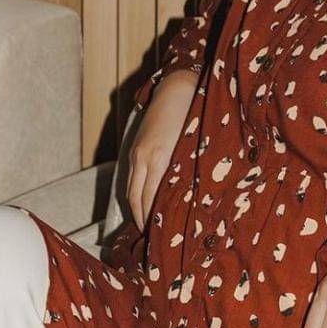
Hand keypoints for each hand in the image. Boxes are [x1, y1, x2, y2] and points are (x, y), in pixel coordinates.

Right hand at [127, 71, 196, 230]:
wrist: (178, 87)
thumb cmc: (195, 117)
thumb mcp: (195, 147)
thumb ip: (188, 172)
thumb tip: (190, 200)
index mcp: (160, 158)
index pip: (149, 199)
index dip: (152, 220)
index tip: (160, 238)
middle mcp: (144, 157)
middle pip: (136, 199)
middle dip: (142, 221)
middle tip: (152, 240)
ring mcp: (137, 153)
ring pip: (131, 190)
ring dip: (136, 210)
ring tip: (146, 228)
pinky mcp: (137, 148)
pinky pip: (132, 179)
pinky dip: (135, 195)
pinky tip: (143, 205)